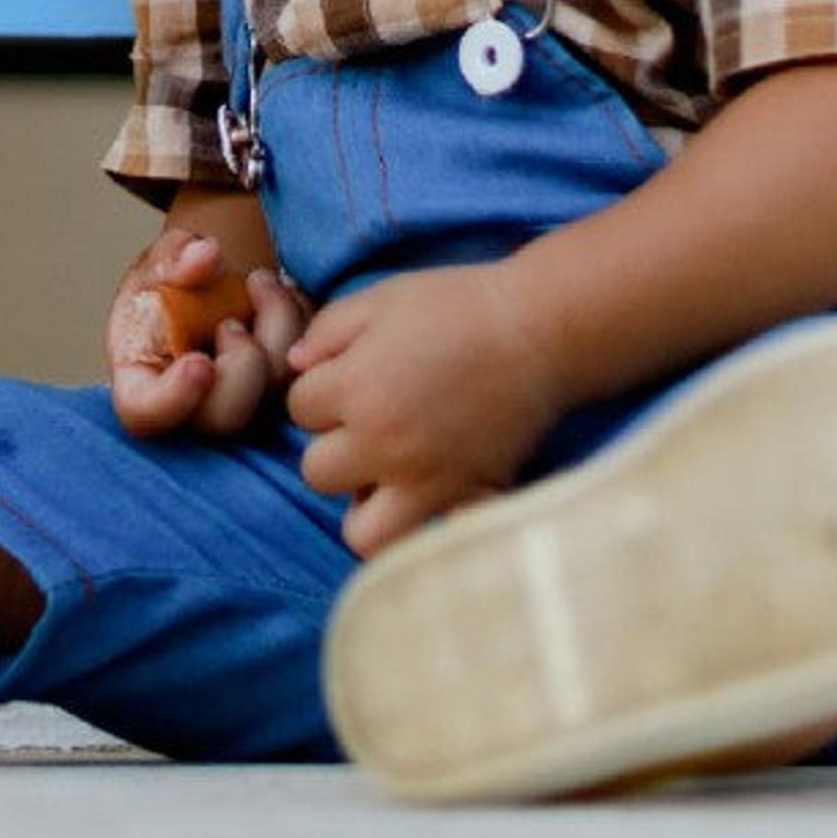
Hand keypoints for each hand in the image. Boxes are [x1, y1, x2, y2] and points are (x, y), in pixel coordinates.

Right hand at [107, 228, 308, 438]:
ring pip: (279, 393)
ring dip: (280, 327)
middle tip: (233, 320)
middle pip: (226, 416)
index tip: (198, 363)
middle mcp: (195, 410)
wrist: (206, 295)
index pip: (149, 413)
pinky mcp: (284, 392)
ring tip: (262, 281)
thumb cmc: (169, 292)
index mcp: (145, 386)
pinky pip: (311, 371)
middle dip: (243, 362)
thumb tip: (205, 256)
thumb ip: (169, 260)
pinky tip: (284, 292)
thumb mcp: (154, 267)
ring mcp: (246, 407)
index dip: (175, 398)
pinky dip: (303, 324)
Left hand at [287, 262, 568, 557]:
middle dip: (335, 447)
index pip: (298, 410)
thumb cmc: (455, 305)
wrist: (539, 330)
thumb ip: (325, 333)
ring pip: (361, 532)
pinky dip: (421, 525)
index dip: (321, 389)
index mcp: (355, 389)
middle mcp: (383, 444)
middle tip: (368, 424)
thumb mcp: (378, 299)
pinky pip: (427, 538)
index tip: (353, 374)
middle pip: (317, 472)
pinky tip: (427, 494)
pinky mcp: (466, 497)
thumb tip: (297, 367)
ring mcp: (425, 480)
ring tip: (385, 476)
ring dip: (365, 506)